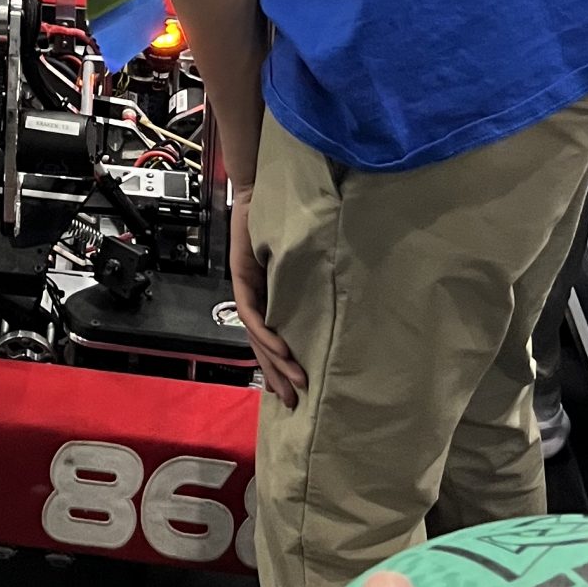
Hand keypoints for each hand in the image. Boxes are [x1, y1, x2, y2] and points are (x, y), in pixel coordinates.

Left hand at [229, 185, 304, 409]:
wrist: (265, 184)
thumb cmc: (287, 216)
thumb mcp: (305, 259)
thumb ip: (313, 281)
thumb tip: (346, 304)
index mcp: (270, 292)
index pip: (273, 336)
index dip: (282, 364)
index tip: (299, 388)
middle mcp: (256, 293)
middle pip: (262, 343)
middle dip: (277, 374)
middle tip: (295, 402)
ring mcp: (247, 284)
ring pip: (256, 334)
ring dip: (274, 360)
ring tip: (294, 383)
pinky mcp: (241, 273)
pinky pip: (251, 311)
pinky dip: (266, 332)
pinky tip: (281, 350)